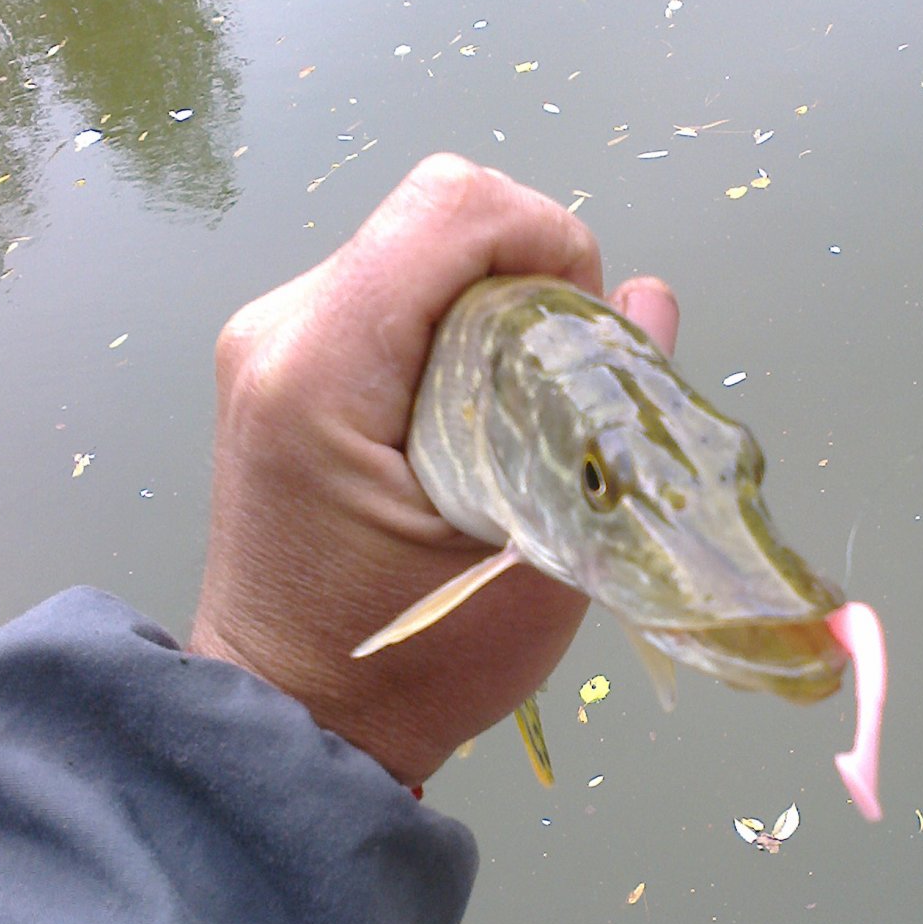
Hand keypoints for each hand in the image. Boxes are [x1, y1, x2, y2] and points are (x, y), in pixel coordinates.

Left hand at [188, 154, 678, 786]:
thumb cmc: (411, 662)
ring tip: (521, 406)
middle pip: (438, 217)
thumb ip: (599, 418)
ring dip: (495, 304)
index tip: (587, 329)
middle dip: (530, 275)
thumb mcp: (537, 557)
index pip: (452, 207)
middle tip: (563, 379)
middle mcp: (281, 329)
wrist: (295, 715)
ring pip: (419, 250)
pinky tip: (474, 415)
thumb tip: (650, 299)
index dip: (550, 240)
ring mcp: (272, 339)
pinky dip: (456, 328)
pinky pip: (393, 290)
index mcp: (323, 368)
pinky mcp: (282, 360)